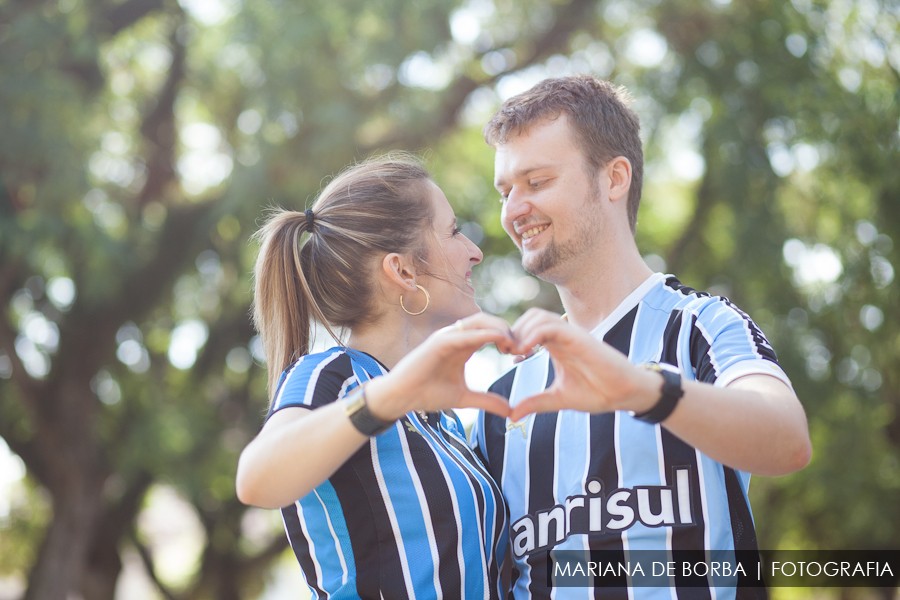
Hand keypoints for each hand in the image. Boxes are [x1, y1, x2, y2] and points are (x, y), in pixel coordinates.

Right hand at [367, 313, 514, 418]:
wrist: (401, 397)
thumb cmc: (427, 394)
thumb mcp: (464, 398)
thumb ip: (487, 401)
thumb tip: (510, 411)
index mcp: (464, 346)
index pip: (491, 331)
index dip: (509, 338)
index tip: (522, 353)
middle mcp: (456, 336)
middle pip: (489, 321)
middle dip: (508, 330)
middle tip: (521, 348)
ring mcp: (447, 337)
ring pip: (479, 321)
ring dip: (499, 328)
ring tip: (512, 344)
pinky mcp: (439, 342)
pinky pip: (466, 333)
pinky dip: (484, 334)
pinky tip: (499, 341)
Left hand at [507, 308, 650, 420]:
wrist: (623, 394)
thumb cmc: (596, 393)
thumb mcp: (557, 399)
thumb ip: (535, 403)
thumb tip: (511, 416)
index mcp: (556, 345)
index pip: (528, 328)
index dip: (512, 337)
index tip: (504, 355)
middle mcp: (562, 336)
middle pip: (529, 317)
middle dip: (513, 331)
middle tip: (504, 351)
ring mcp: (571, 334)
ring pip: (538, 316)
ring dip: (521, 330)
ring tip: (513, 351)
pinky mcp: (579, 337)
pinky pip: (551, 326)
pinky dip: (534, 334)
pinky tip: (525, 351)